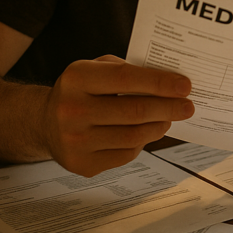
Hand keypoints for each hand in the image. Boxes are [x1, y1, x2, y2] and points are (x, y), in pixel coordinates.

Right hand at [43, 55, 193, 176]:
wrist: (45, 122)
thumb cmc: (80, 91)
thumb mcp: (95, 69)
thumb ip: (128, 71)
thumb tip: (170, 84)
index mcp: (76, 78)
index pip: (126, 78)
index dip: (159, 83)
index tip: (185, 86)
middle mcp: (72, 109)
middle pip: (134, 111)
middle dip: (168, 108)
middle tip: (188, 107)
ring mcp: (75, 140)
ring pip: (134, 136)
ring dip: (159, 126)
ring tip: (168, 119)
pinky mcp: (82, 163)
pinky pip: (126, 154)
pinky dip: (142, 143)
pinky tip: (147, 132)